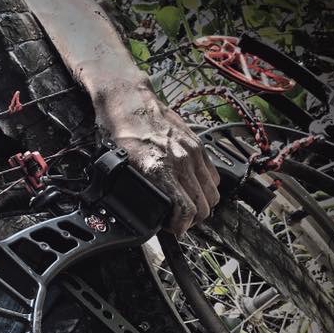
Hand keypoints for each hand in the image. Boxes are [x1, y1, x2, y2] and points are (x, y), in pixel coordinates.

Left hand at [100, 84, 220, 234]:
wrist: (129, 102)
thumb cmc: (121, 132)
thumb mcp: (120, 167)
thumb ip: (137, 190)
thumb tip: (144, 211)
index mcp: (160, 170)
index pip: (186, 209)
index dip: (181, 226)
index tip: (174, 230)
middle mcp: (181, 162)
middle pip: (203, 205)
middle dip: (192, 219)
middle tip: (180, 221)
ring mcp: (193, 152)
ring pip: (212, 192)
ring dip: (202, 204)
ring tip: (188, 207)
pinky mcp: (198, 144)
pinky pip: (213, 174)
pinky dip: (207, 186)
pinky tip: (192, 188)